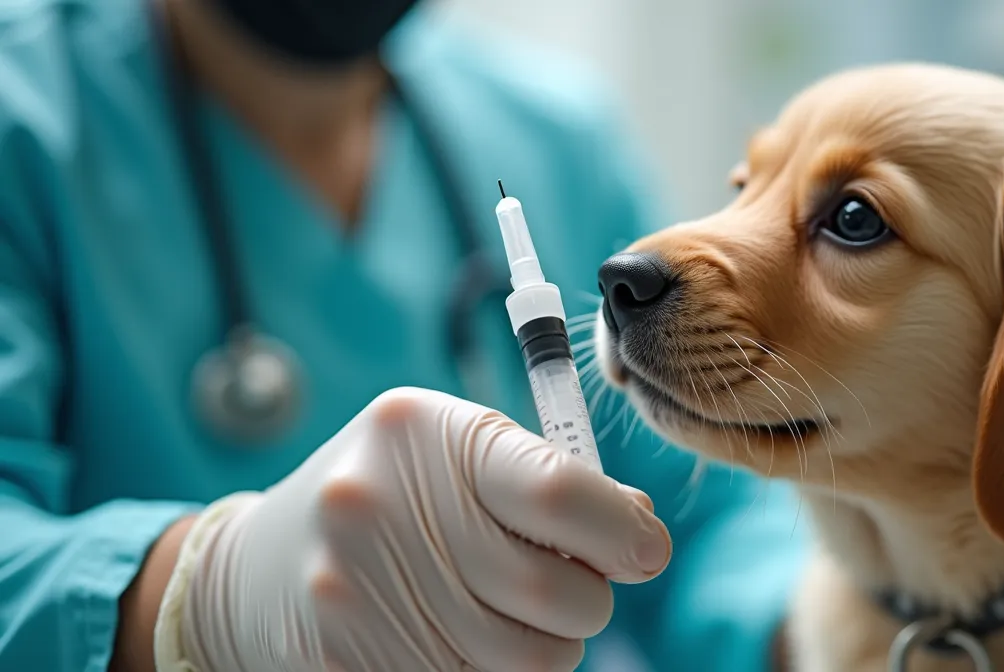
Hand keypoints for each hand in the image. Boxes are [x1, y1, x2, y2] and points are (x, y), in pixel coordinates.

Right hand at [154, 387, 671, 671]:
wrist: (254, 565)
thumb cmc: (390, 495)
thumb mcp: (457, 454)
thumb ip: (546, 479)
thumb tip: (639, 526)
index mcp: (427, 432)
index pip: (559, 493)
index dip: (624, 533)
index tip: (645, 550)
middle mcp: (380, 503)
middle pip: (556, 592)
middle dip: (589, 599)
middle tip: (569, 586)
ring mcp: (353, 587)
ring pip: (527, 660)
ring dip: (543, 646)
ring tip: (505, 612)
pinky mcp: (340, 661)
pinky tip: (452, 637)